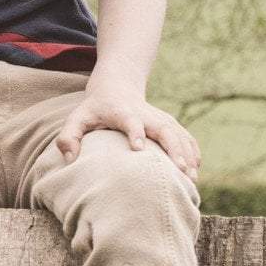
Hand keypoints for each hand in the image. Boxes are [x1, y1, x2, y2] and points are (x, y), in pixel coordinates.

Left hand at [54, 88, 199, 178]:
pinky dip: (193, 151)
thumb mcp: (77, 119)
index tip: (138, 148)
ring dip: (188, 154)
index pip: (130, 121)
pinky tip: (197, 169)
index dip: (135, 132)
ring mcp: (160, 118)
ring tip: (193, 178)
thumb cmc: (94, 109)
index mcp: (122, 112)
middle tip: (181, 170)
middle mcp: (146, 114)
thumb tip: (70, 158)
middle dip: (174, 148)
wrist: (116, 87)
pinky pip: (185, 137)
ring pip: (178, 134)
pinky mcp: (169, 123)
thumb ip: (68, 137)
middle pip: (163, 129)